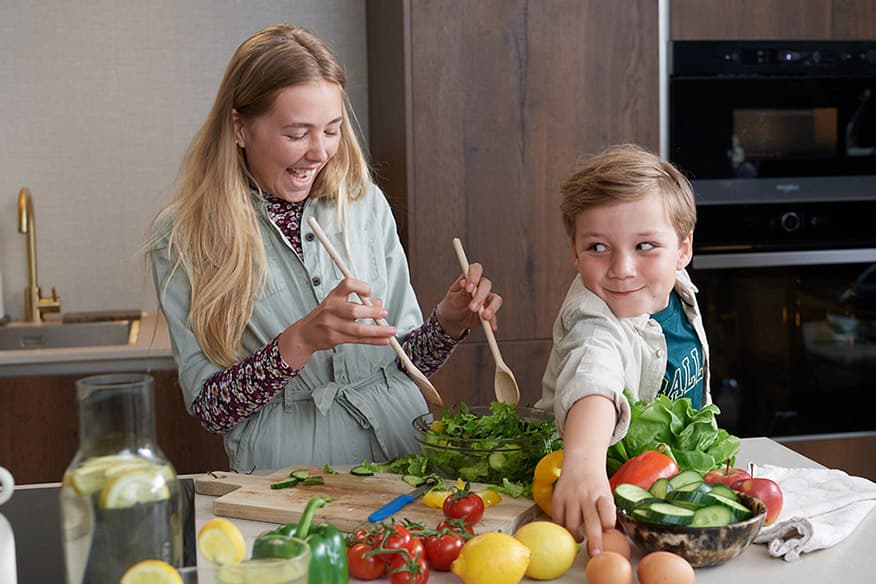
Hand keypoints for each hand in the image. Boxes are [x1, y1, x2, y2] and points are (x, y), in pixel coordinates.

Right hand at [278, 278, 396, 368]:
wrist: (305, 334)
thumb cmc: (324, 316)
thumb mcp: (337, 303)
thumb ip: (358, 302)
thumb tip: (379, 303)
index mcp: (333, 296)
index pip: (347, 285)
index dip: (360, 287)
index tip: (369, 292)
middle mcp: (332, 309)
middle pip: (353, 311)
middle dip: (372, 312)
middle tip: (384, 313)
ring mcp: (333, 325)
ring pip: (358, 329)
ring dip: (377, 330)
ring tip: (391, 331)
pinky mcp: (336, 338)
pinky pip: (358, 340)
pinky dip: (373, 340)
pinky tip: (384, 340)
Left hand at [435, 262, 502, 337]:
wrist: (453, 320)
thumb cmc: (451, 306)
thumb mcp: (452, 300)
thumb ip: (460, 293)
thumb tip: (464, 283)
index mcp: (469, 279)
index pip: (476, 269)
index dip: (474, 276)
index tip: (469, 288)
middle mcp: (480, 286)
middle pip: (486, 285)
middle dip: (480, 296)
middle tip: (472, 308)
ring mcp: (487, 298)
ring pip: (495, 299)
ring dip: (491, 308)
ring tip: (484, 317)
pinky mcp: (490, 310)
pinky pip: (495, 315)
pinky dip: (493, 321)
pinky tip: (491, 328)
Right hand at [551, 461, 615, 555]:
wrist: (581, 460)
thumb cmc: (596, 483)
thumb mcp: (606, 493)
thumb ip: (606, 512)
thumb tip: (608, 538)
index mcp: (603, 494)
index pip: (607, 510)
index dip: (608, 523)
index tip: (609, 532)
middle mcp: (587, 496)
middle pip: (591, 522)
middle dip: (594, 541)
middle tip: (595, 554)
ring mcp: (571, 497)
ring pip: (572, 524)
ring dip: (576, 536)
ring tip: (580, 539)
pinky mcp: (558, 497)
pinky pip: (558, 519)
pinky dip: (562, 528)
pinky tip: (567, 529)